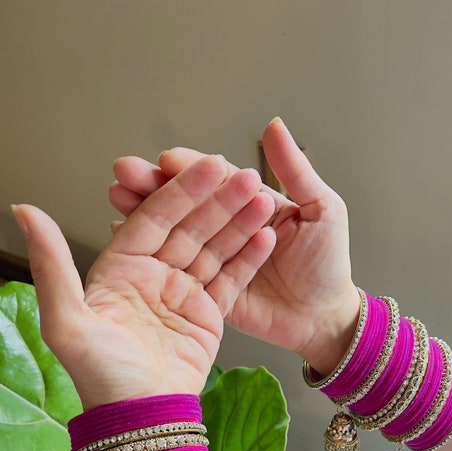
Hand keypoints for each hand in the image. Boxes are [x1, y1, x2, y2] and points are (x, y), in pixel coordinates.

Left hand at [13, 156, 275, 409]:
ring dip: (239, 223)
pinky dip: (249, 258)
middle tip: (244, 176)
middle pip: (190, 228)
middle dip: (218, 201)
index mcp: (120, 268)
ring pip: (214, 248)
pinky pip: (231, 279)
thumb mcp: (68, 322)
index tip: (208, 166)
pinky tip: (266, 235)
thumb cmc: (102, 378)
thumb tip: (25, 210)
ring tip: (264, 198)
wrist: (143, 419)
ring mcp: (183, 293)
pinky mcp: (208, 313)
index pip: (154, 218)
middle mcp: (153, 275)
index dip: (182, 191)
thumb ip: (52, 265)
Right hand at [110, 118, 360, 375]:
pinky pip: (174, 267)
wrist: (326, 319)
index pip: (214, 181)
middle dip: (153, 183)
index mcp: (250, 205)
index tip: (166, 159)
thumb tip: (274, 126)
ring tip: (118, 196)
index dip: (189, 169)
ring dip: (142, 211)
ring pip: (172, 229)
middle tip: (126, 171)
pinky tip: (125, 233)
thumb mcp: (322, 211)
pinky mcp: (205, 289)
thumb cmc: (329, 265)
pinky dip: (149, 251)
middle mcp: (226, 228)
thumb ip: (296, 172)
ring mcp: (213, 259)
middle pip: (184, 201)